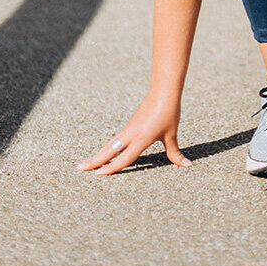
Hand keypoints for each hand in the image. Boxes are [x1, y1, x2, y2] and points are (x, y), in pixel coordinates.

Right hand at [77, 94, 191, 175]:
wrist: (164, 91)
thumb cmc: (169, 112)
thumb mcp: (172, 134)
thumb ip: (175, 153)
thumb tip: (187, 166)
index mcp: (142, 138)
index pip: (125, 157)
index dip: (112, 167)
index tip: (98, 174)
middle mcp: (131, 134)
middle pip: (109, 150)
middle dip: (95, 160)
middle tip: (79, 168)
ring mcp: (129, 128)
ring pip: (110, 144)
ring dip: (98, 154)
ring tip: (85, 163)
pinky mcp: (130, 124)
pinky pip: (116, 139)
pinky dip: (108, 147)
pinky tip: (103, 153)